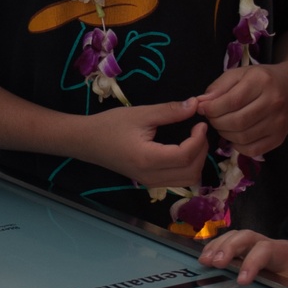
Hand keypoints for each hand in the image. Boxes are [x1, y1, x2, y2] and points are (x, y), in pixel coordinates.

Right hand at [82, 97, 208, 188]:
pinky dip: (188, 167)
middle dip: (202, 151)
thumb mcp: (140, 114)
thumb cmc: (110, 125)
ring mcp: (151, 182)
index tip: (200, 122)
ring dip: (197, 161)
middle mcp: (151, 176)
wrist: (86, 141)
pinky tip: (184, 150)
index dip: (199, 139)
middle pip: (191, 172)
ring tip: (193, 140)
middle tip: (198, 131)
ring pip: (187, 180)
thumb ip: (169, 111)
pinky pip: (178, 181)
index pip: (185, 156)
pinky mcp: (149, 182)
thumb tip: (195, 104)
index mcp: (148, 159)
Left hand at [197, 63, 287, 157]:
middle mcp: (274, 102)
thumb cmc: (261, 79)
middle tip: (212, 117)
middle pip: (236, 122)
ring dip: (225, 134)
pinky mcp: (280, 138)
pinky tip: (235, 135)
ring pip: (243, 137)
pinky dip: (238, 145)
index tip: (202, 108)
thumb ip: (218, 87)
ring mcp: (279, 123)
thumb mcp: (239, 74)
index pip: (231, 101)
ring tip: (222, 124)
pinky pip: (253, 150)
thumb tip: (200, 103)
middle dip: (216, 122)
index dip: (212, 108)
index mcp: (262, 82)